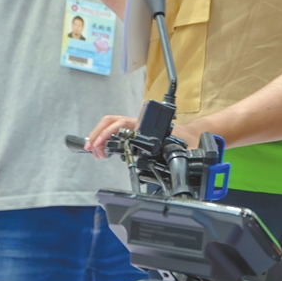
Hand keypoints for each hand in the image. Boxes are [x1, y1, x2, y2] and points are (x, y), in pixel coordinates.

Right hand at [85, 116, 210, 158]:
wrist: (190, 135)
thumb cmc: (185, 139)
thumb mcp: (181, 147)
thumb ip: (177, 154)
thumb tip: (175, 158)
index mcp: (146, 125)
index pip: (122, 124)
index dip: (108, 133)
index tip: (100, 145)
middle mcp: (138, 123)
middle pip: (111, 122)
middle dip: (98, 134)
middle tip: (91, 148)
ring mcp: (135, 126)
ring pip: (111, 125)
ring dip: (99, 136)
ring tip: (93, 150)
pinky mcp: (133, 131)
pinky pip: (115, 131)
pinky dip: (105, 138)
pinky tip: (101, 148)